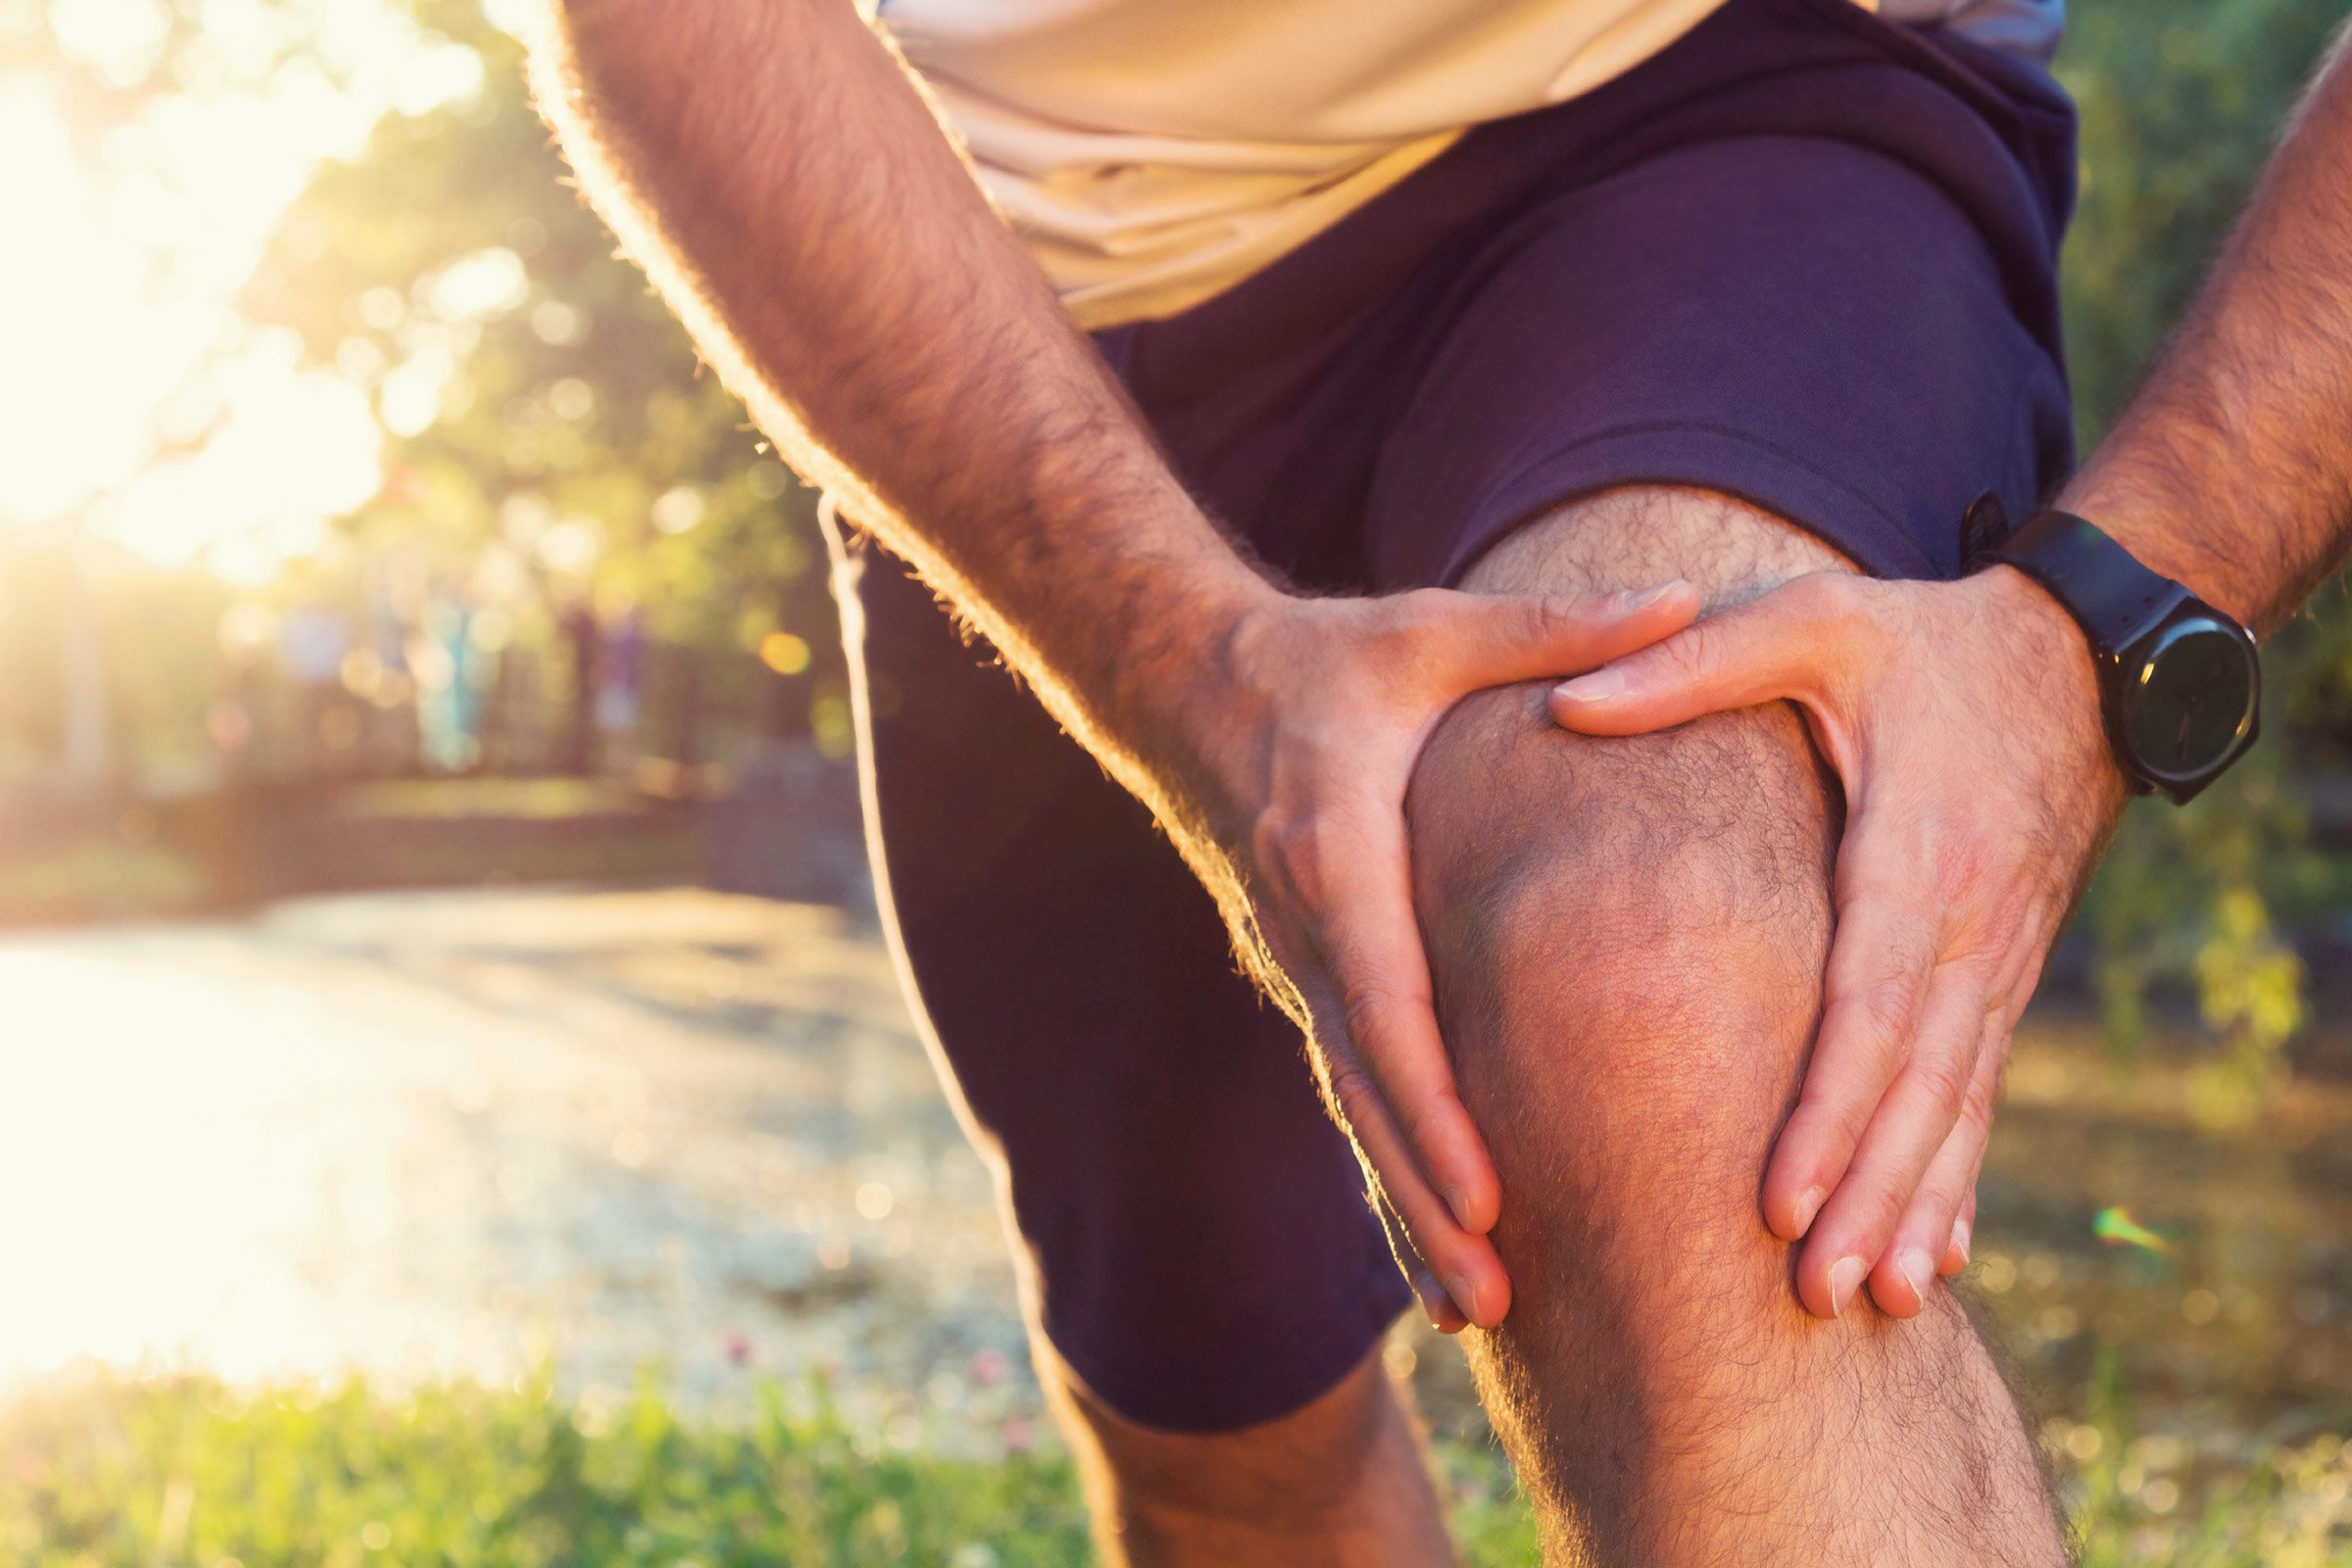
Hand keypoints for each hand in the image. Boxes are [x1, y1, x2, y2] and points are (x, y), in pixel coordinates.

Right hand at [1179, 581, 1699, 1330]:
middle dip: (1426, 1198)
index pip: (1386, 998)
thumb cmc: (1328, 657)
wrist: (1187, 686)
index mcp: (1339, 851)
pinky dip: (1389, 1172)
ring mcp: (1298, 965)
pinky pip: (1349, 1091)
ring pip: (1353, 1108)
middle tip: (1496, 1300)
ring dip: (1406, 1211)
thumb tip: (1687, 596)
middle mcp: (1308, 928)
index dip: (1433, 1103)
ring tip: (1478, 1312)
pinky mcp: (1306, 980)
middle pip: (1367, 1087)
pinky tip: (1436, 1250)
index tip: (1487, 1189)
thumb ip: (1557, 626)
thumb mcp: (1434, 628)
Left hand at [1547, 566, 2126, 1318]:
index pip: (1872, 1005)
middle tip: (1813, 1290)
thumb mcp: (1812, 623)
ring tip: (1872, 1300)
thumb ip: (1691, 664)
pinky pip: (1980, 1091)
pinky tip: (1937, 1255)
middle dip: (1867, 1191)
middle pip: (1919, 1084)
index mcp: (1919, 850)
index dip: (1826, 1108)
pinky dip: (1959, 1177)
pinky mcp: (2004, 976)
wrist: (2079, 660)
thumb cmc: (1925, 640)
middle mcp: (1974, 925)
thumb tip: (1563, 705)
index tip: (1775, 1196)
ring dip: (1916, 1204)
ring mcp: (2001, 959)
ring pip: (1958, 1105)